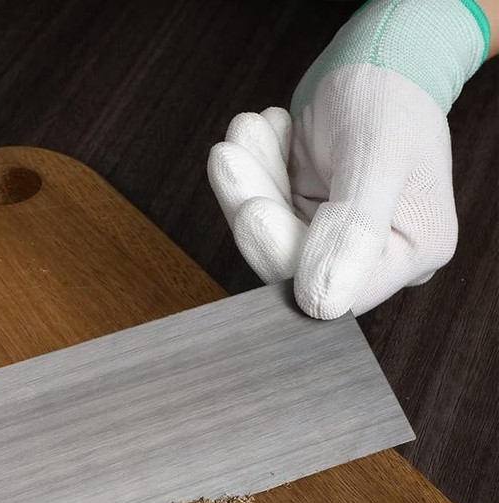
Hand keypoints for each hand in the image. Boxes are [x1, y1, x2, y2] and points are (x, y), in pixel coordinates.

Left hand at [208, 0, 489, 318]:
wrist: (380, 60)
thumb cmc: (391, 96)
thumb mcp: (378, 156)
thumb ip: (354, 231)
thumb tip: (323, 306)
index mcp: (411, 253)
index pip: (336, 285)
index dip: (285, 254)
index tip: (251, 212)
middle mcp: (373, 256)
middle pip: (293, 262)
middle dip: (255, 206)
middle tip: (228, 157)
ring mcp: (333, 239)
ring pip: (271, 234)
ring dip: (250, 182)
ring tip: (247, 130)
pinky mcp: (304, 220)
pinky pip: (266, 209)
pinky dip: (255, 171)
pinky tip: (262, 132)